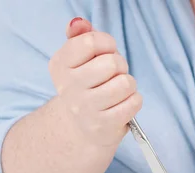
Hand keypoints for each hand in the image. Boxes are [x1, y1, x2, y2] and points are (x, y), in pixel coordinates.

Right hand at [48, 18, 141, 146]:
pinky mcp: (102, 125)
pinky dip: (134, 101)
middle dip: (120, 66)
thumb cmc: (87, 84)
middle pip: (112, 63)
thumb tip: (79, 23)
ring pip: (126, 83)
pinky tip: (122, 104)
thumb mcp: (79, 58)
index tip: (106, 52)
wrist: (81, 126)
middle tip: (113, 75)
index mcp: (60, 65)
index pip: (91, 41)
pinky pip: (133, 103)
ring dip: (128, 84)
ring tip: (118, 90)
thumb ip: (80, 36)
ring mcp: (85, 108)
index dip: (108, 43)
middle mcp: (68, 87)